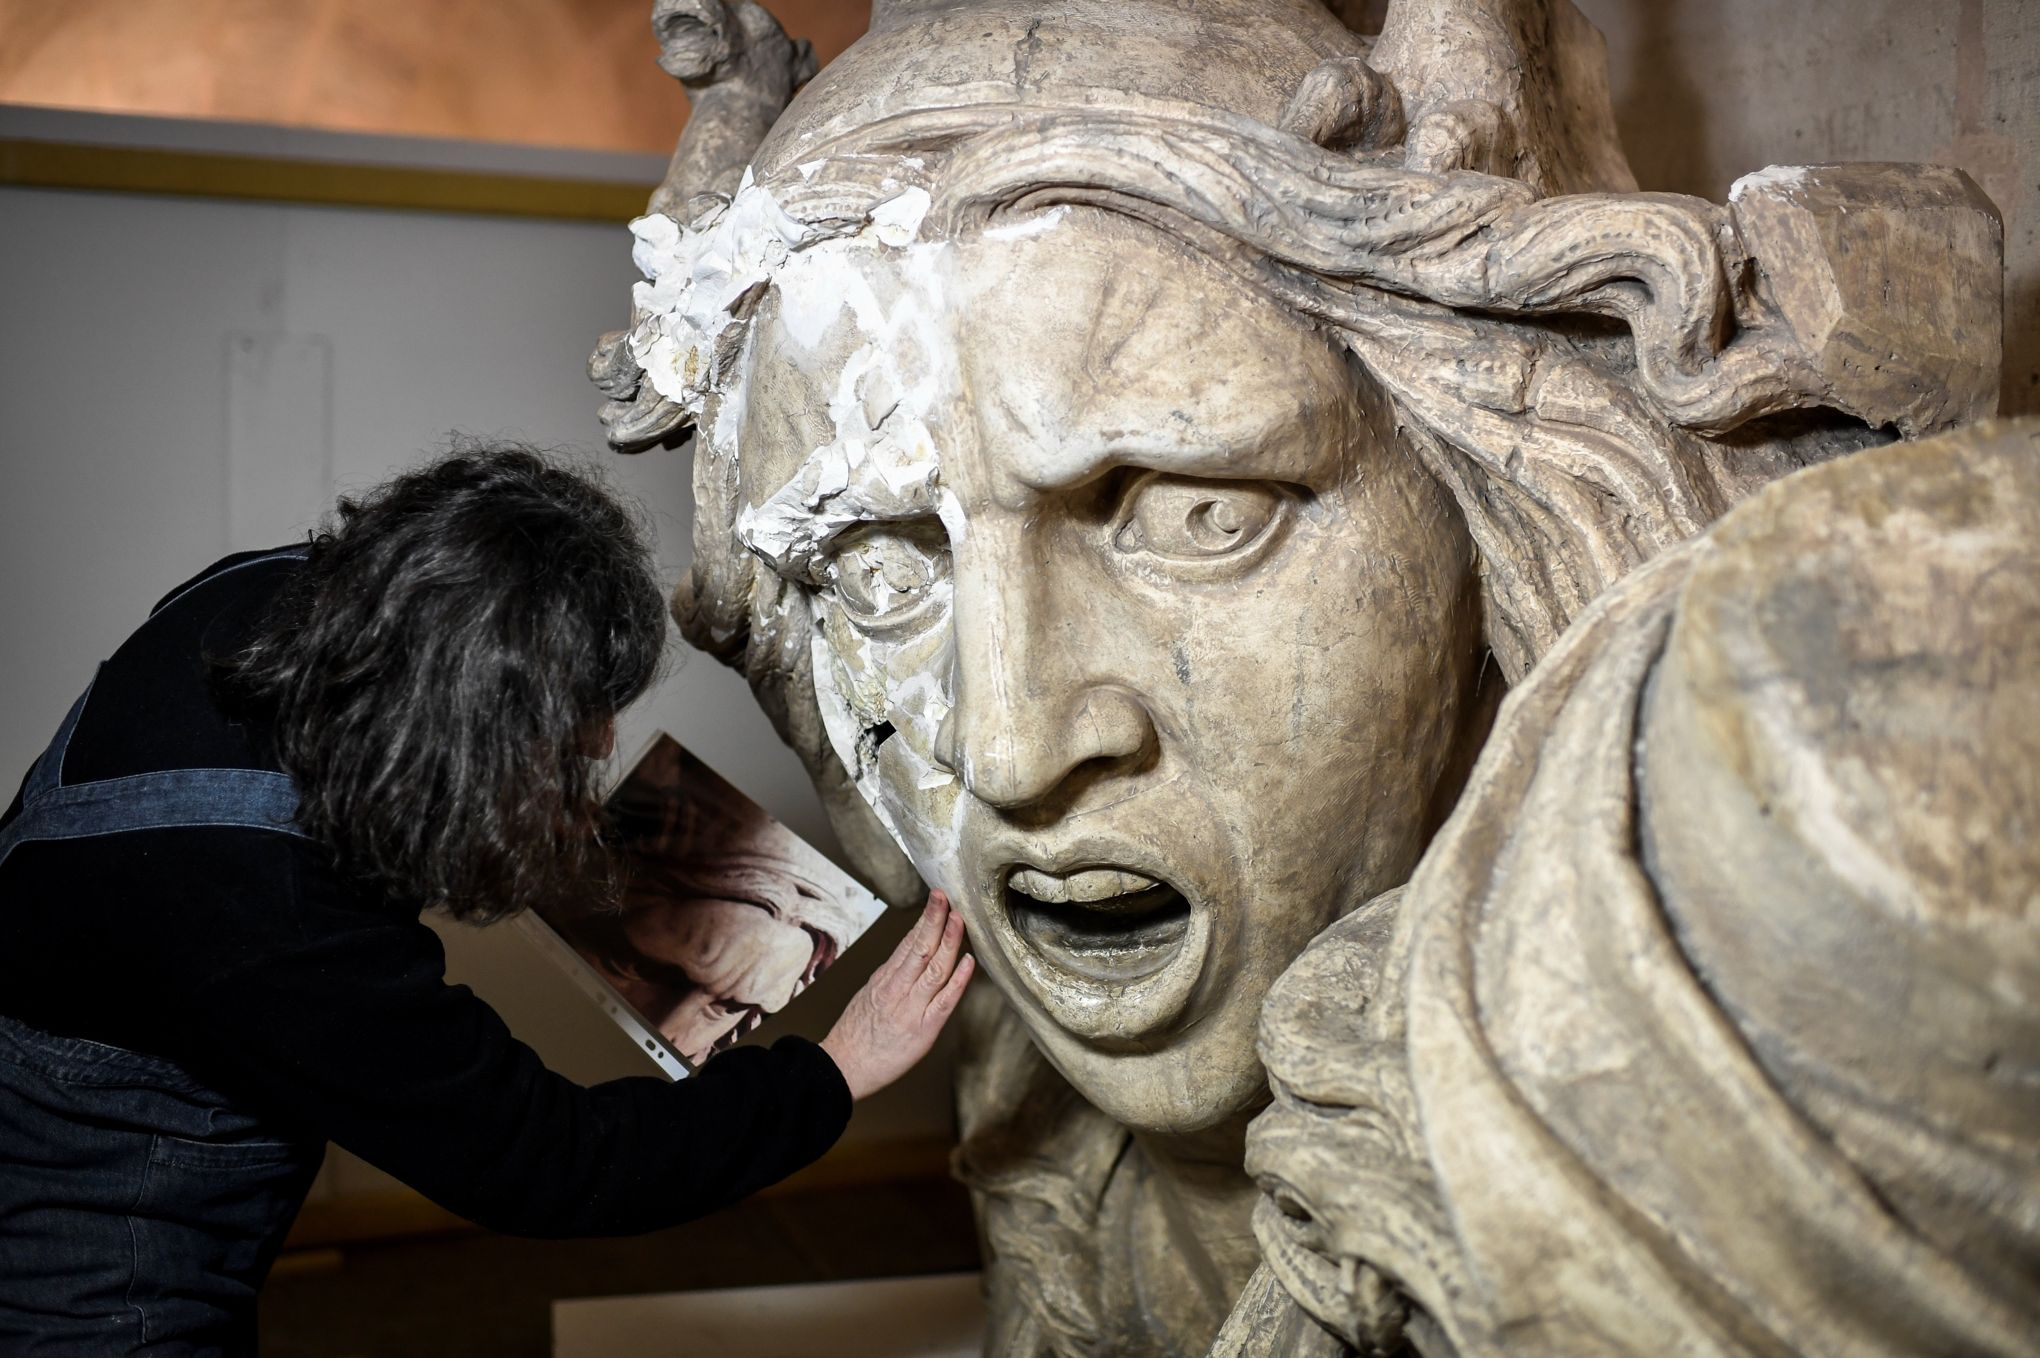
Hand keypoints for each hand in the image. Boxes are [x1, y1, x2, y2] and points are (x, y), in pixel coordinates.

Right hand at [820, 891, 973, 1100]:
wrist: (841, 1069)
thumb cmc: (855, 1036)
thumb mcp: (867, 997)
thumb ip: (890, 978)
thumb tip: (909, 957)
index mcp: (884, 979)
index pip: (908, 942)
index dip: (925, 919)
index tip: (937, 900)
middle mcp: (897, 989)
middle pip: (920, 947)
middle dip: (935, 919)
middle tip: (947, 896)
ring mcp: (910, 1008)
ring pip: (933, 968)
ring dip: (949, 941)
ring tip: (959, 919)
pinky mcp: (922, 1030)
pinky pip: (943, 1001)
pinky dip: (957, 980)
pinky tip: (968, 962)